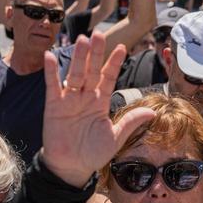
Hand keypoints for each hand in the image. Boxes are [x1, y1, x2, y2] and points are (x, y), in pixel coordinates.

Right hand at [41, 32, 156, 186]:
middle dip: (96, 53)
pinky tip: (50, 56)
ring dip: (79, 58)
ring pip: (75, 74)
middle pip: (92, 71)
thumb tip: (152, 111)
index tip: (122, 47)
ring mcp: (69, 100)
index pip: (108, 78)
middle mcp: (86, 97)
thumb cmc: (93, 153)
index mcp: (101, 102)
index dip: (114, 63)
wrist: (71, 168)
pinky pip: (52, 86)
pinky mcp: (54, 106)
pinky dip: (51, 72)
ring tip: (82, 40)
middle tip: (99, 34)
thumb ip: (130, 122)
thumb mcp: (115, 137)